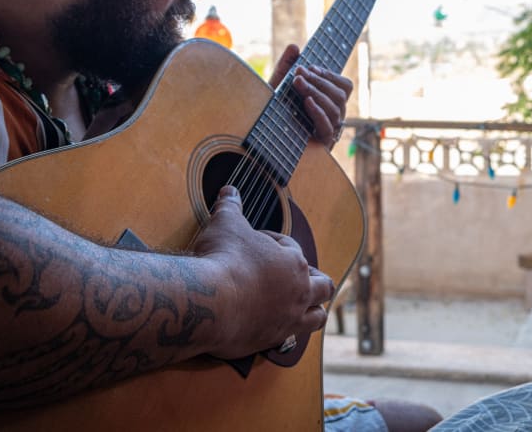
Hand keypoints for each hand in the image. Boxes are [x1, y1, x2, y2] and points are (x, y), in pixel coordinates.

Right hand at [191, 186, 334, 359]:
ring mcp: (288, 320)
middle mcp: (298, 293)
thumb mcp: (226, 224)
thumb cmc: (222, 259)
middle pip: (323, 287)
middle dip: (314, 281)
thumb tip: (229, 190)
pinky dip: (285, 332)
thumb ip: (231, 206)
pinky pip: (290, 340)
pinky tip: (272, 326)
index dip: (275, 243)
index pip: (293, 249)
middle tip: (294, 277)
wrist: (209, 302)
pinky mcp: (271, 341)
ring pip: (317, 318)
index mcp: (294, 262)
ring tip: (298, 306)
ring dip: (312, 310)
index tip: (255, 243)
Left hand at [269, 43, 352, 146]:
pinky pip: (328, 126)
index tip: (309, 67)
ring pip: (335, 108)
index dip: (330, 74)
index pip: (344, 86)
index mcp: (329, 101)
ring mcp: (330, 130)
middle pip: (341, 95)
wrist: (260, 139)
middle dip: (320, 81)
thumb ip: (286, 66)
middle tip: (299, 72)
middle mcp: (334, 116)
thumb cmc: (272, 112)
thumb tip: (294, 47)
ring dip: (317, 92)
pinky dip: (318, 112)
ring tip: (298, 84)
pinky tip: (306, 101)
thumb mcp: (278, 86)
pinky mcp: (322, 144)